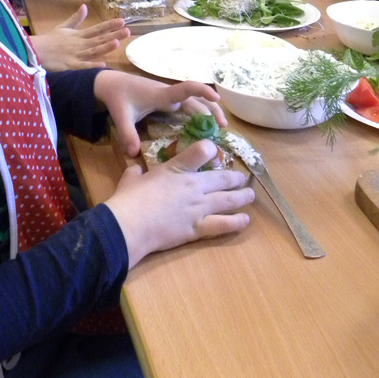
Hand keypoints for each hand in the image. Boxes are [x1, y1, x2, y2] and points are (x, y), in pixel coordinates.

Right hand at [31, 4, 129, 70]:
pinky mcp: (70, 65)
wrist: (35, 50)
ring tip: (117, 42)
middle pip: (99, 39)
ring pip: (93, 50)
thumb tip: (85, 6)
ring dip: (105, 47)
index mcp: (79, 35)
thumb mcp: (64, 27)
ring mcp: (75, 54)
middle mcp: (80, 43)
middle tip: (128, 31)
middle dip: (113, 34)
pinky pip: (83, 66)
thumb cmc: (50, 40)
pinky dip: (92, 65)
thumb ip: (76, 18)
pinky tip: (103, 64)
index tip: (122, 21)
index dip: (110, 25)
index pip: (97, 29)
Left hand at [93, 70, 226, 155]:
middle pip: (197, 99)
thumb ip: (127, 134)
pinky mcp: (167, 100)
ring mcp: (169, 96)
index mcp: (162, 95)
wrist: (111, 84)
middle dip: (212, 110)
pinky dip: (199, 113)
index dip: (203, 91)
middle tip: (224, 128)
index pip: (186, 89)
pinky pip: (187, 105)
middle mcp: (170, 94)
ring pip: (195, 102)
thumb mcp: (121, 116)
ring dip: (208, 111)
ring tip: (220, 127)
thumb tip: (133, 154)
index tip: (217, 98)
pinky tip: (203, 126)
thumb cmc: (118, 97)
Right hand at [105, 139, 254, 267]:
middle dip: (236, 178)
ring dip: (242, 197)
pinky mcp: (198, 228)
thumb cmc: (128, 199)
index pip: (203, 150)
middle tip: (243, 178)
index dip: (211, 149)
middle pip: (223, 178)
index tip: (214, 151)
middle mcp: (194, 186)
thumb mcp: (131, 178)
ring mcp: (199, 208)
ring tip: (250, 195)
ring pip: (228, 200)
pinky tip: (245, 220)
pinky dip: (236, 222)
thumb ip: (137, 172)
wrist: (130, 225)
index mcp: (177, 169)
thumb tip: (135, 169)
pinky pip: (223, 224)